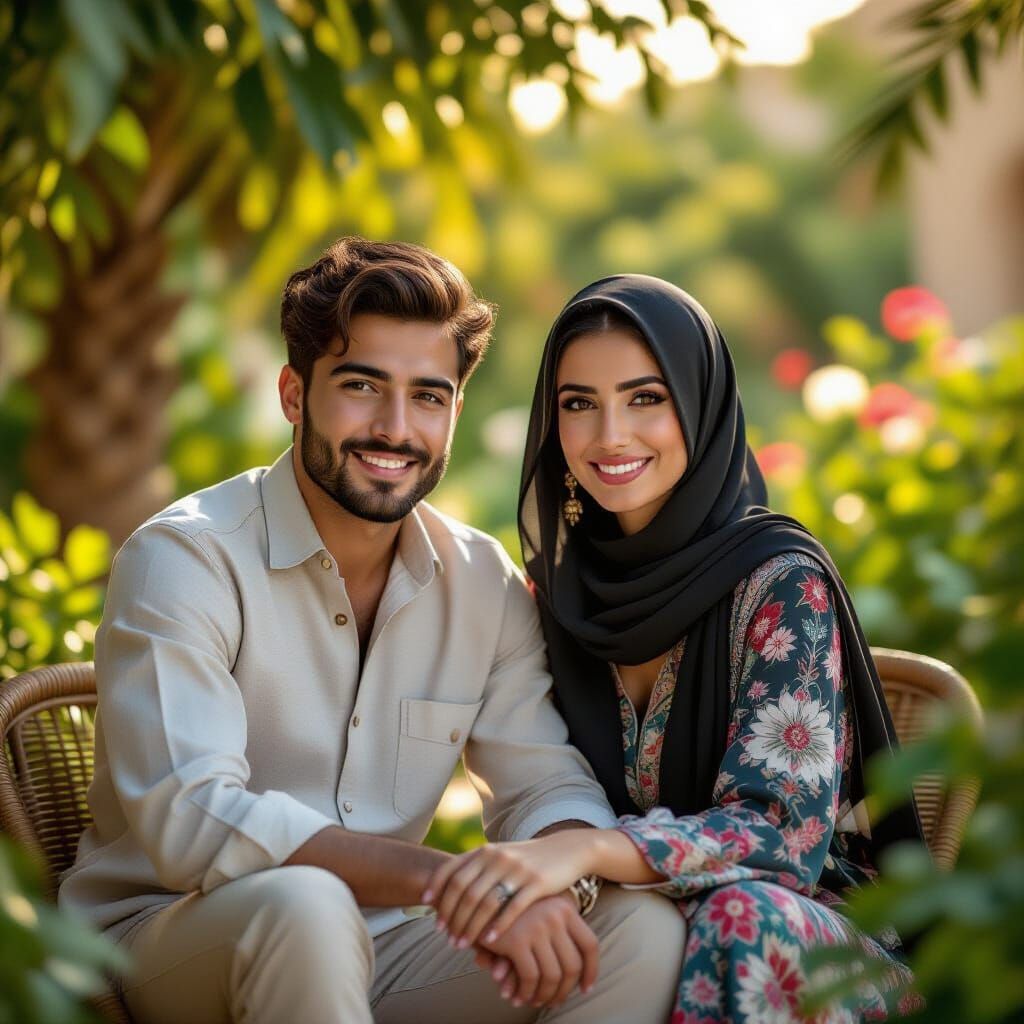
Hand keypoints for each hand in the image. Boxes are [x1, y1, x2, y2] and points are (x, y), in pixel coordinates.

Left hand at [423, 831, 594, 946]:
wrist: (567, 850)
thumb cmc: (527, 859)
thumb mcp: (500, 855)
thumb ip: (476, 867)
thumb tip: (445, 887)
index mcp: (485, 851)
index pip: (452, 871)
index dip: (438, 893)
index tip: (430, 914)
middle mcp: (498, 857)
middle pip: (465, 891)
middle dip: (452, 917)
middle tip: (446, 938)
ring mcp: (517, 869)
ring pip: (485, 902)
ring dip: (470, 926)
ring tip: (462, 945)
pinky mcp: (537, 882)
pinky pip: (513, 907)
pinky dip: (498, 925)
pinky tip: (490, 941)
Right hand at [477, 896, 598, 1007]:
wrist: (481, 893)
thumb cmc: (514, 906)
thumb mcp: (542, 910)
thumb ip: (559, 936)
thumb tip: (581, 979)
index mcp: (566, 908)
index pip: (590, 945)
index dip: (591, 971)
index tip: (586, 989)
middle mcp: (555, 916)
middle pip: (572, 966)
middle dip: (564, 990)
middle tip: (555, 1001)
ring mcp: (537, 927)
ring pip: (552, 976)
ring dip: (544, 995)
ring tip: (536, 1001)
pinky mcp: (517, 940)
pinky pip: (530, 978)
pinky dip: (526, 992)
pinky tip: (518, 997)